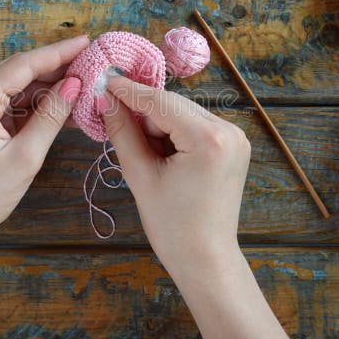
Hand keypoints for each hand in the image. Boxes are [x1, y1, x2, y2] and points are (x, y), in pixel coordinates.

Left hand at [0, 35, 88, 249]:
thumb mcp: (25, 157)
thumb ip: (51, 116)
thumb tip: (74, 85)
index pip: (25, 65)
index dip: (59, 52)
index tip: (87, 41)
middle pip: (20, 70)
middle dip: (57, 67)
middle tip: (91, 63)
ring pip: (17, 86)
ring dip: (49, 88)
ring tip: (84, 87)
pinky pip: (10, 103)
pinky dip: (35, 105)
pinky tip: (62, 108)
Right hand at [100, 74, 250, 280]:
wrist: (205, 259)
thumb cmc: (172, 225)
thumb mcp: (140, 176)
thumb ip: (122, 131)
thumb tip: (105, 99)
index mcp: (208, 139)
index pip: (161, 102)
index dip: (129, 91)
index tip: (103, 79)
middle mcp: (229, 130)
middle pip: (173, 105)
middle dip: (142, 109)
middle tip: (109, 112)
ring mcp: (235, 137)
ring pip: (183, 114)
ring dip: (157, 122)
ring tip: (138, 147)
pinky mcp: (233, 145)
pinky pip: (195, 126)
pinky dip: (173, 131)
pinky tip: (158, 151)